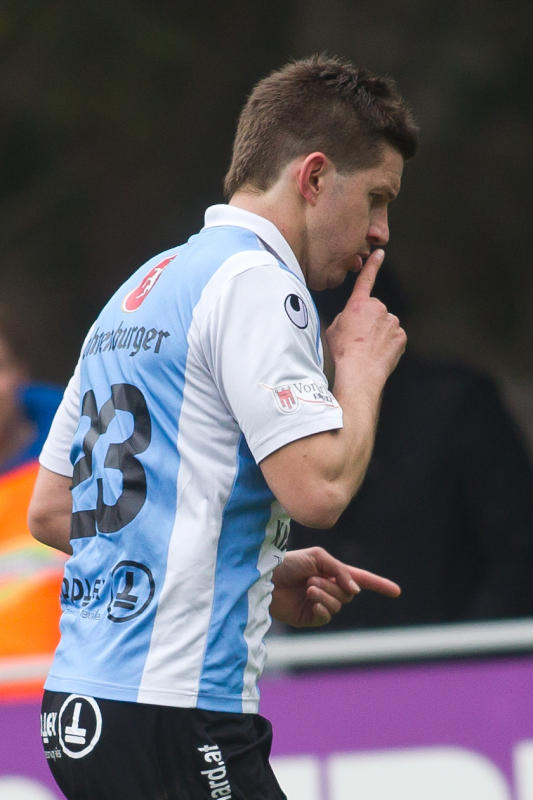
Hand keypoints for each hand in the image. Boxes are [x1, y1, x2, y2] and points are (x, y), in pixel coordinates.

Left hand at [270, 546, 399, 627]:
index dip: (378, 585)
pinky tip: (309, 598)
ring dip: (325, 593)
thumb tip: (356, 590)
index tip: (396, 591)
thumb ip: (340, 570)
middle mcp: (328, 588)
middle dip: (335, 585)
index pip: (361, 579)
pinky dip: (322, 605)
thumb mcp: (318, 557)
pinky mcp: (310, 617)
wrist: (265, 577)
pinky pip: (327, 615)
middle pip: (349, 593)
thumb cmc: (288, 563)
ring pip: (338, 604)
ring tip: (307, 587)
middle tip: (313, 579)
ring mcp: (320, 604)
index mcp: (332, 572)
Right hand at [326, 249, 406, 386]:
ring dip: (379, 334)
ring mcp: (392, 322)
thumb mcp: (334, 329)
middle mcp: (378, 308)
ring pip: (386, 325)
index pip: (367, 279)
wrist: (360, 372)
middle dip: (370, 321)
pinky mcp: (401, 336)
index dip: (373, 265)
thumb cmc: (344, 352)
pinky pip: (394, 337)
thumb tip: (353, 318)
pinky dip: (388, 344)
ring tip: (368, 349)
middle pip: (375, 311)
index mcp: (359, 304)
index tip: (379, 253)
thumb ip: (345, 317)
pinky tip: (378, 353)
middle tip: (359, 338)